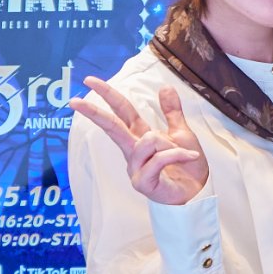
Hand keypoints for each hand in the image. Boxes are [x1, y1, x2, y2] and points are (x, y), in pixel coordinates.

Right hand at [69, 79, 209, 205]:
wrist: (198, 193)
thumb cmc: (187, 167)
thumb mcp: (182, 133)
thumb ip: (172, 112)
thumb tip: (165, 86)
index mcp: (140, 137)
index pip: (121, 111)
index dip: (107, 95)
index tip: (89, 80)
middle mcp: (133, 151)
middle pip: (112, 127)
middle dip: (94, 113)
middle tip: (74, 101)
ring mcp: (135, 168)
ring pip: (147, 141)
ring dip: (169, 144)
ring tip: (184, 153)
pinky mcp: (142, 182)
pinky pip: (158, 159)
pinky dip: (177, 154)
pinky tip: (189, 156)